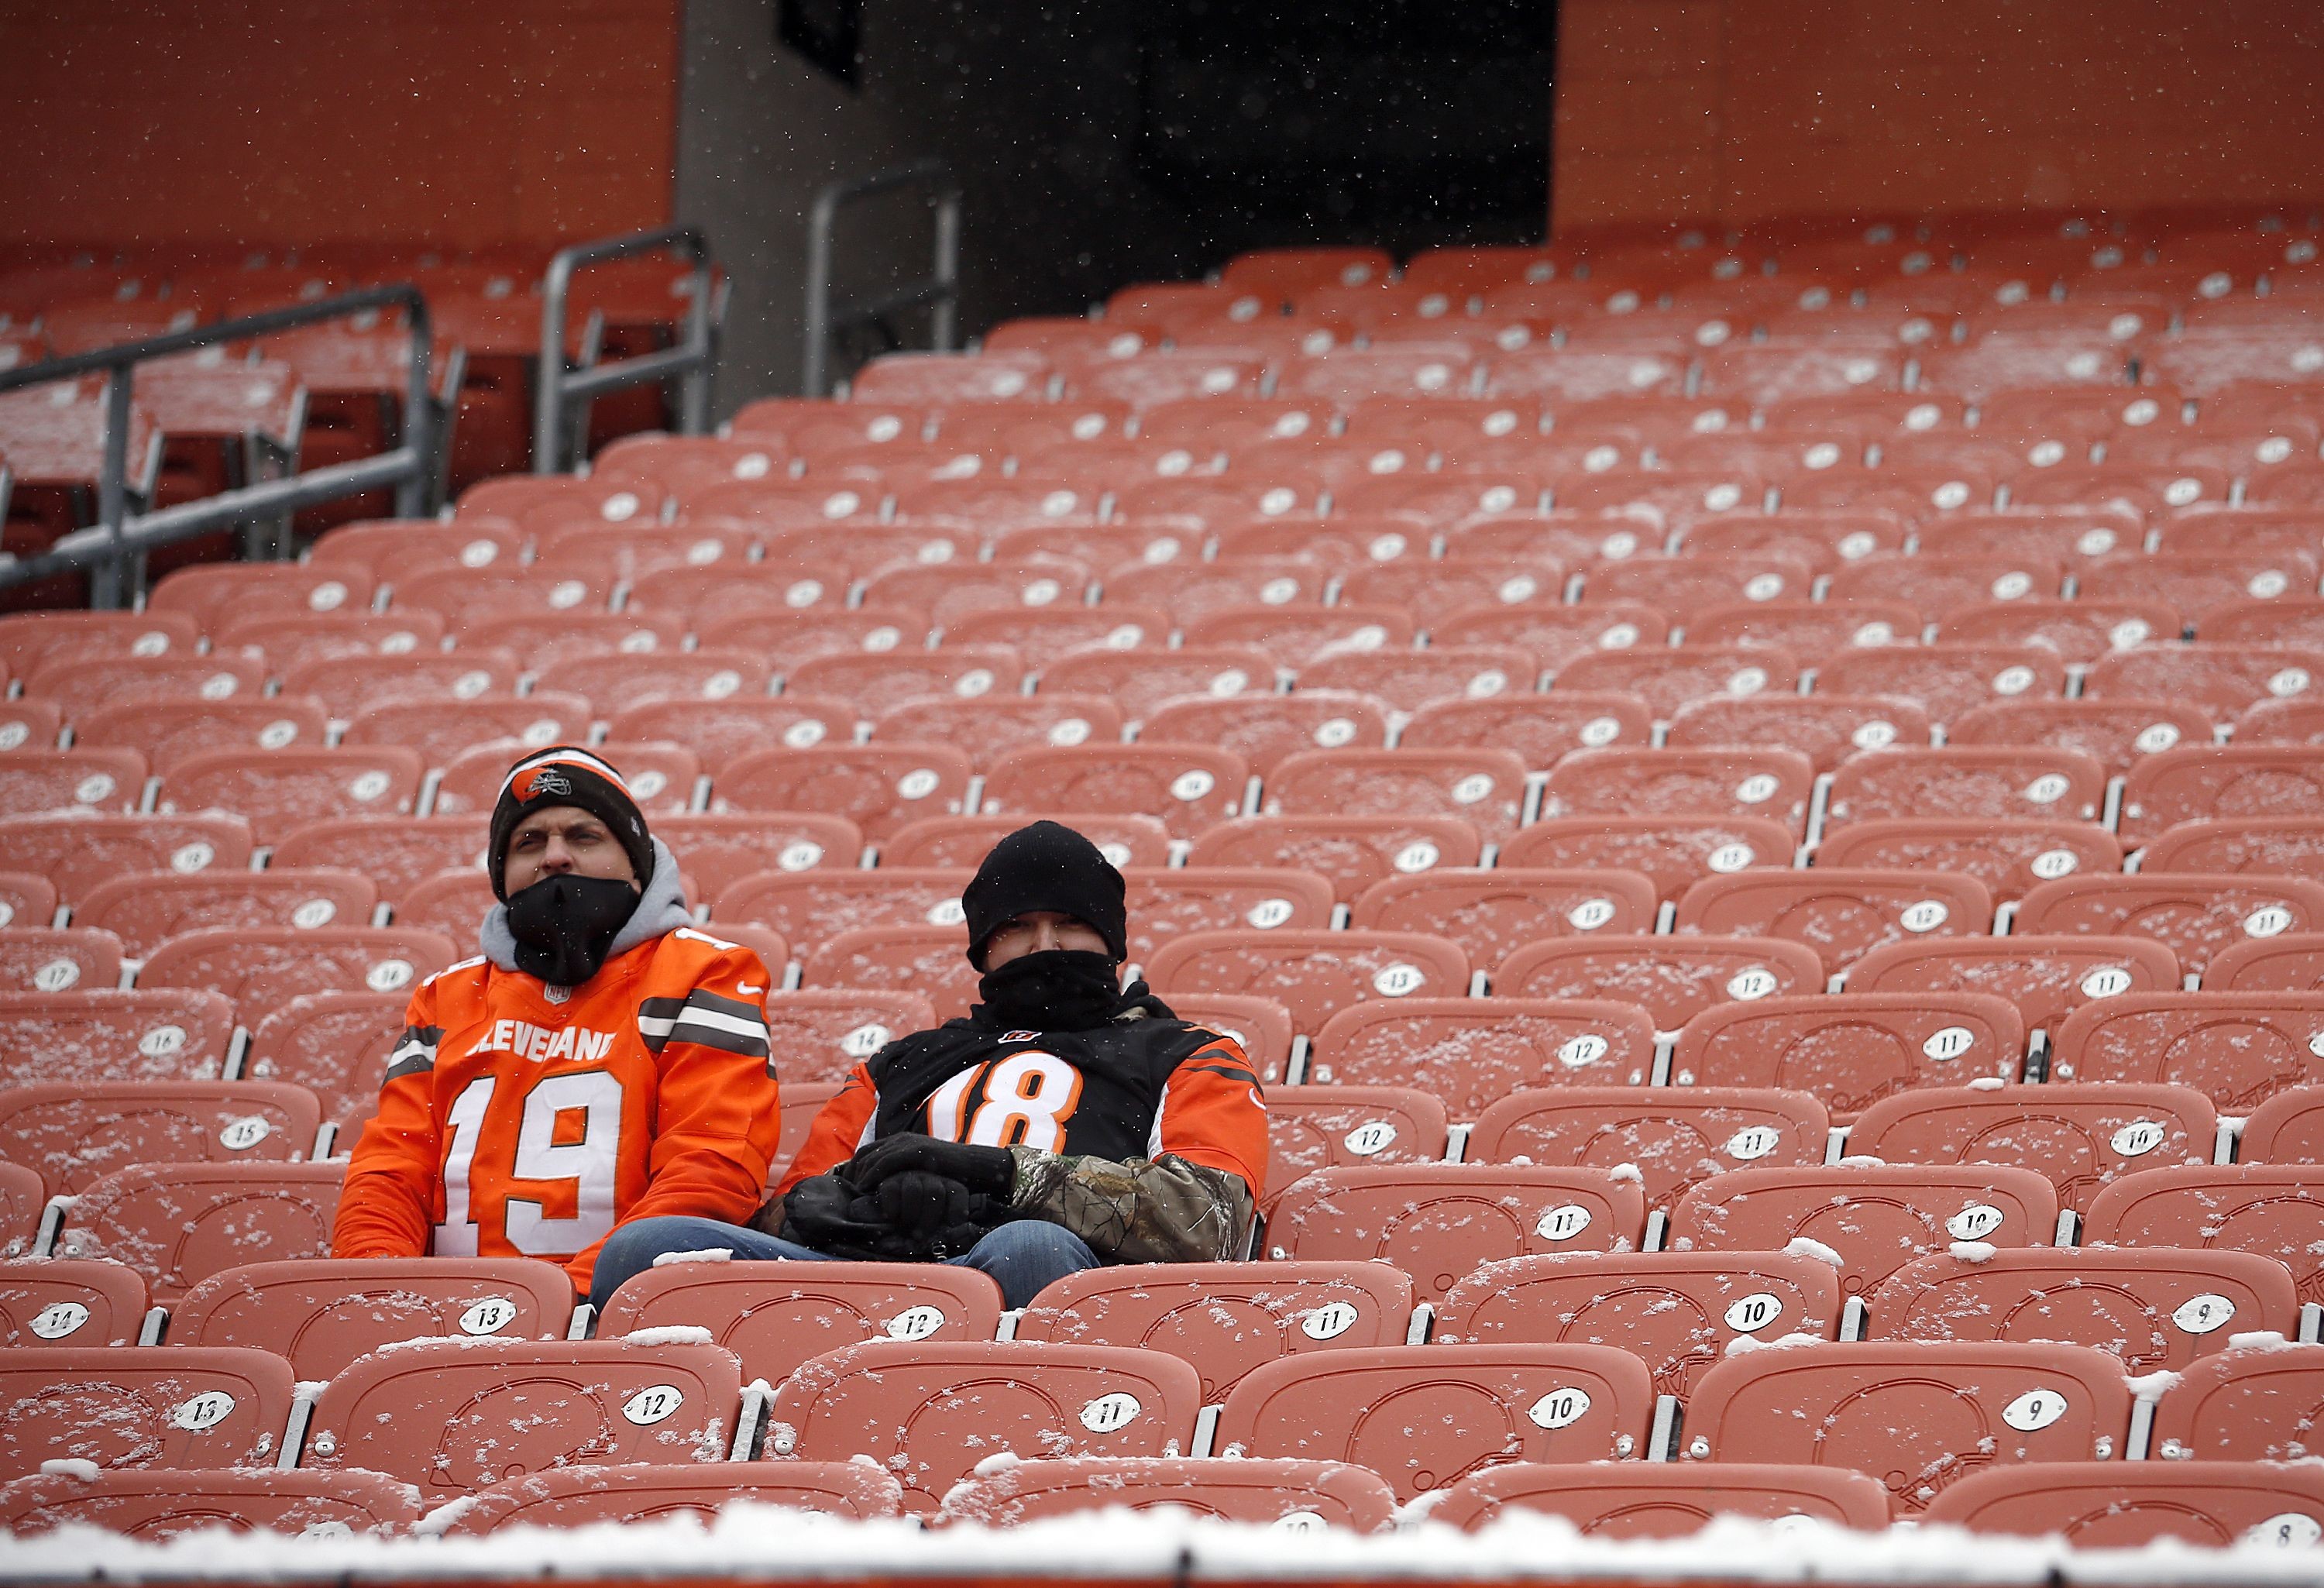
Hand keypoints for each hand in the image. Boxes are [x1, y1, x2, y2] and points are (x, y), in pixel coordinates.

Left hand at [849, 1132, 1015, 1197]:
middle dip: (852, 1173)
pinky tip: (867, 1188)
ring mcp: (908, 1143)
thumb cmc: (948, 1174)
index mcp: (900, 1142)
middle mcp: (901, 1139)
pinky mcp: (915, 1151)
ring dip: (860, 1176)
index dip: (854, 1169)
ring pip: (872, 1157)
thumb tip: (887, 1190)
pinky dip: (873, 1175)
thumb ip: (904, 1175)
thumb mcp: (920, 1172)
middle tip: (847, 1194)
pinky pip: (886, 1162)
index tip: (849, 1188)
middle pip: (865, 1154)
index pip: (867, 1152)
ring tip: (854, 1195)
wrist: (974, 1166)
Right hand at [873, 1169, 974, 1236]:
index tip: (952, 1227)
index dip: (957, 1209)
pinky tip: (891, 1219)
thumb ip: (948, 1231)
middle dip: (928, 1217)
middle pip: (935, 1192)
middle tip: (920, 1237)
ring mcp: (909, 1178)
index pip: (957, 1191)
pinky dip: (891, 1208)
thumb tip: (957, 1235)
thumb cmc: (918, 1227)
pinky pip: (891, 1190)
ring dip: (910, 1214)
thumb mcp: (936, 1229)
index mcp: (946, 1188)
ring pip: (913, 1190)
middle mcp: (929, 1179)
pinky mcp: (888, 1182)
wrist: (890, 1220)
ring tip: (906, 1229)